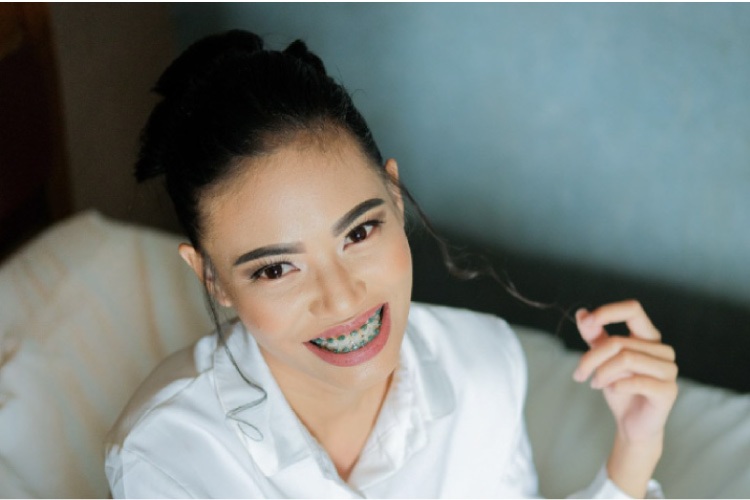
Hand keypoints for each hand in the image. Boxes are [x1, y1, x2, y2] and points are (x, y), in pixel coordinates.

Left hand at [573, 300, 677, 442]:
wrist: (631, 424)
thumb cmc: (619, 388)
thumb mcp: (602, 359)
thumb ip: (594, 336)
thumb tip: (581, 313)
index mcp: (648, 337)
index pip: (633, 309)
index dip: (608, 312)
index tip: (587, 323)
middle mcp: (662, 350)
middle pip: (619, 342)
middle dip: (592, 358)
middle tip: (579, 373)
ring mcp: (669, 370)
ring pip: (626, 359)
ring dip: (602, 372)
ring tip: (594, 383)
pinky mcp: (668, 390)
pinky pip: (637, 380)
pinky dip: (617, 385)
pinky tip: (611, 390)